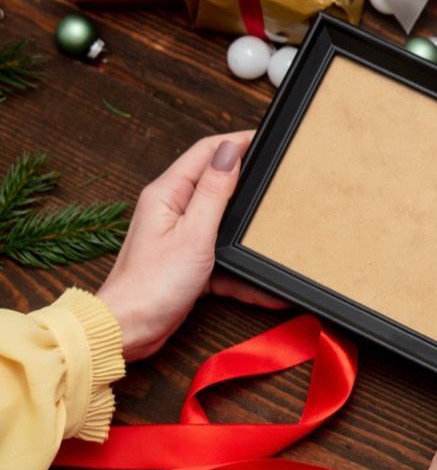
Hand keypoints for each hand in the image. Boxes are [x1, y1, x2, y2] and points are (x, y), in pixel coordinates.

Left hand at [97, 132, 287, 361]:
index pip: (206, 152)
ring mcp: (179, 235)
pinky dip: (242, 271)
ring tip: (274, 228)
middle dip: (247, 182)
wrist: (128, 330)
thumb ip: (213, 191)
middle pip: (215, 183)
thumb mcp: (194, 233)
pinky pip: (222, 257)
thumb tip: (230, 151)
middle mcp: (171, 209)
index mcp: (168, 193)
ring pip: (223, 222)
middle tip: (276, 177)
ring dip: (247, 230)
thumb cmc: (151, 285)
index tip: (265, 140)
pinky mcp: (186, 261)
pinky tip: (264, 287)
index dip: (237, 142)